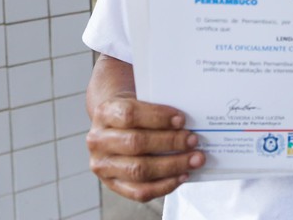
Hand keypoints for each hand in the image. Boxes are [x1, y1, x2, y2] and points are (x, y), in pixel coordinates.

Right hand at [86, 93, 204, 201]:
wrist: (114, 126)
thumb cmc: (134, 113)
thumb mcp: (140, 100)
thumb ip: (158, 107)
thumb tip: (189, 120)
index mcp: (105, 113)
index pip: (129, 114)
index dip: (157, 117)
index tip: (181, 120)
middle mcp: (98, 140)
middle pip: (135, 143)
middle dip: (169, 142)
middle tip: (193, 140)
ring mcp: (103, 165)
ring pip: (138, 169)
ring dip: (172, 165)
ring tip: (194, 159)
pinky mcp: (112, 184)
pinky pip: (139, 191)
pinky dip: (164, 185)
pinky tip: (182, 175)